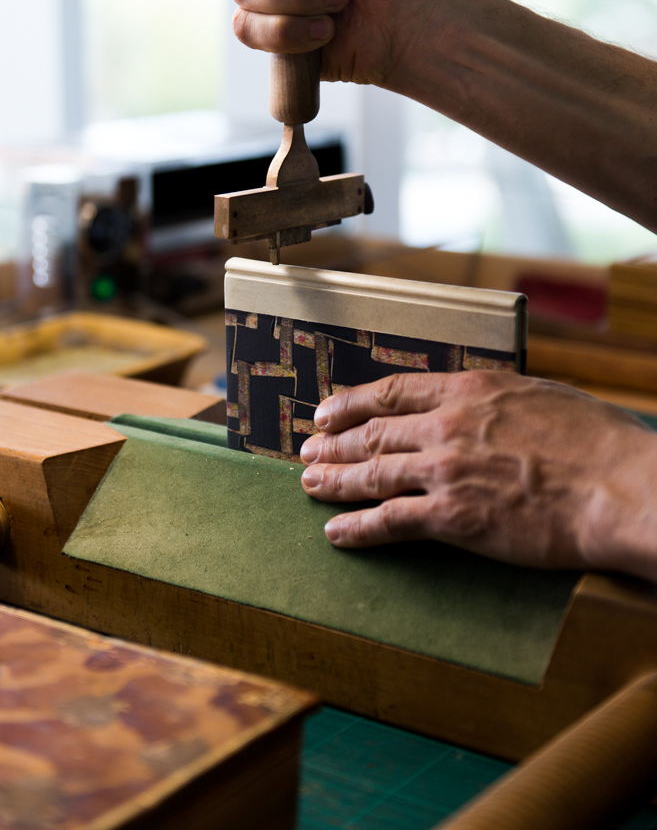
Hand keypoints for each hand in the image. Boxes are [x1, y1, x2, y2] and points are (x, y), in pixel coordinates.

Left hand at [299, 371, 656, 579]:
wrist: (615, 486)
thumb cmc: (593, 441)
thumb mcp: (538, 395)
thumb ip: (495, 399)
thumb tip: (478, 404)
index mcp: (468, 390)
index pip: (392, 391)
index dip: (351, 403)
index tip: (328, 411)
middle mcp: (446, 426)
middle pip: (373, 434)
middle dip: (333, 443)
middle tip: (308, 450)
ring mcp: (445, 471)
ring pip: (371, 475)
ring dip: (333, 481)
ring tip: (308, 484)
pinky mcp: (453, 517)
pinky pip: (390, 522)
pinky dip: (357, 528)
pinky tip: (336, 532)